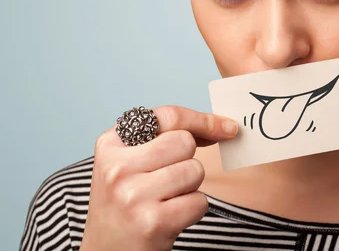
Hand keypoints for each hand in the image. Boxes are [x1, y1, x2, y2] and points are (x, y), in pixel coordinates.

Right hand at [79, 105, 238, 250]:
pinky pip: (199, 201)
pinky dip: (193, 210)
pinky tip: (169, 218)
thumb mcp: (128, 162)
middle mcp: (118, 167)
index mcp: (111, 144)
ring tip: (164, 200)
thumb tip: (220, 126)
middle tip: (167, 181)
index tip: (227, 127)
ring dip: (190, 187)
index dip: (203, 120)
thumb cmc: (125, 203)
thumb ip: (161, 138)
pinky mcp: (153, 222)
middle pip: (185, 142)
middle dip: (188, 160)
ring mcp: (133, 195)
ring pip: (195, 171)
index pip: (168, 116)